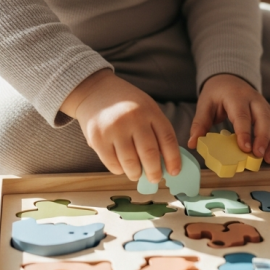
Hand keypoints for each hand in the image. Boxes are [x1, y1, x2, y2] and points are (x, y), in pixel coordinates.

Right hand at [60, 69, 181, 181]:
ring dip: (136, 173)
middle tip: (155, 178)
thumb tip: (166, 161)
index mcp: (150, 111)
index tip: (174, 172)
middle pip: (149, 154)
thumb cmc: (125, 104)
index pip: (167, 139)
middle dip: (154, 172)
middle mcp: (133, 119)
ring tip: (136, 173)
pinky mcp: (97, 138)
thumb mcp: (146, 108)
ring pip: (131, 163)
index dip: (173, 159)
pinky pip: (113, 164)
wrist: (95, 91)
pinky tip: (121, 165)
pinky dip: (119, 170)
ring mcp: (114, 128)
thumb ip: (156, 130)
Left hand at [187, 73, 269, 163]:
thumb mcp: (204, 105)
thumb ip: (199, 124)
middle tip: (258, 155)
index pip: (242, 115)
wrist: (228, 79)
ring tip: (267, 159)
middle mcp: (253, 98)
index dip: (245, 132)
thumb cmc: (216, 94)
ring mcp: (264, 104)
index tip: (246, 148)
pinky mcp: (269, 111)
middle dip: (263, 137)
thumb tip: (192, 143)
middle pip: (263, 117)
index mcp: (235, 96)